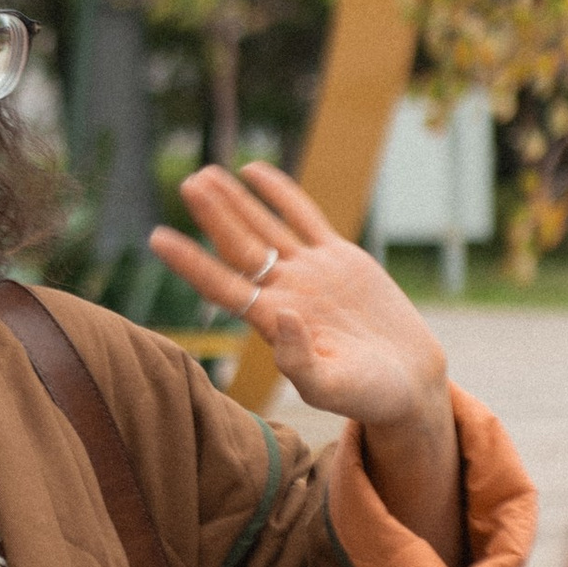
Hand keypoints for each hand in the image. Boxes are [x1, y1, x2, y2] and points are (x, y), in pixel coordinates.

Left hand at [149, 160, 465, 566]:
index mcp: (273, 324)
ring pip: (265, 227)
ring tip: (204, 174)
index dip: (190, 263)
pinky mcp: (339, 257)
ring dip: (235, 201)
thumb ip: (300, 362)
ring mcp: (310, 272)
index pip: (222, 286)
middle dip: (213, 216)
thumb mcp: (333, 388)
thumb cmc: (368, 396)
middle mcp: (284, 292)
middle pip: (239, 247)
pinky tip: (253, 171)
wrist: (409, 381)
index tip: (158, 238)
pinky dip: (279, 193)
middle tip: (186, 184)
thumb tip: (281, 318)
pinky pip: (303, 216)